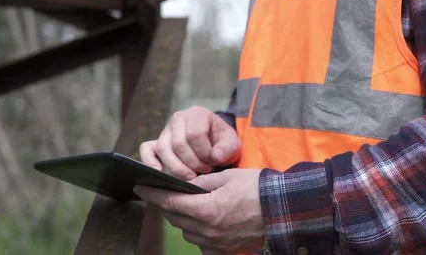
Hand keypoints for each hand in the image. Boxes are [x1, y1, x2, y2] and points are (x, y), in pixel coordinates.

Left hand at [134, 169, 264, 254]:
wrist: (284, 210)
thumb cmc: (257, 189)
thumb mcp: (228, 177)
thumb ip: (202, 182)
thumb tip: (185, 185)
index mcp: (206, 210)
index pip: (170, 203)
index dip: (152, 195)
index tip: (140, 188)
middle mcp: (207, 231)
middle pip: (175, 219)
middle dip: (167, 205)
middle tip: (166, 194)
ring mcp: (216, 244)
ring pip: (186, 232)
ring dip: (182, 219)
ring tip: (189, 206)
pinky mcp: (225, 250)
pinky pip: (201, 243)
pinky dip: (197, 232)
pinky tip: (204, 222)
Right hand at [139, 106, 240, 179]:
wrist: (216, 144)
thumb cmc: (222, 143)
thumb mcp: (232, 144)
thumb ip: (228, 149)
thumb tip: (215, 156)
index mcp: (197, 114)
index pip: (195, 134)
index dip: (204, 152)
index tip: (213, 162)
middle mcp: (178, 119)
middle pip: (178, 144)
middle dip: (192, 162)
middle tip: (205, 170)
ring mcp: (166, 131)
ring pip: (164, 149)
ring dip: (178, 167)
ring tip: (191, 175)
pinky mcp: (157, 143)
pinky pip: (147, 149)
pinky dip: (150, 161)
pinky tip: (158, 171)